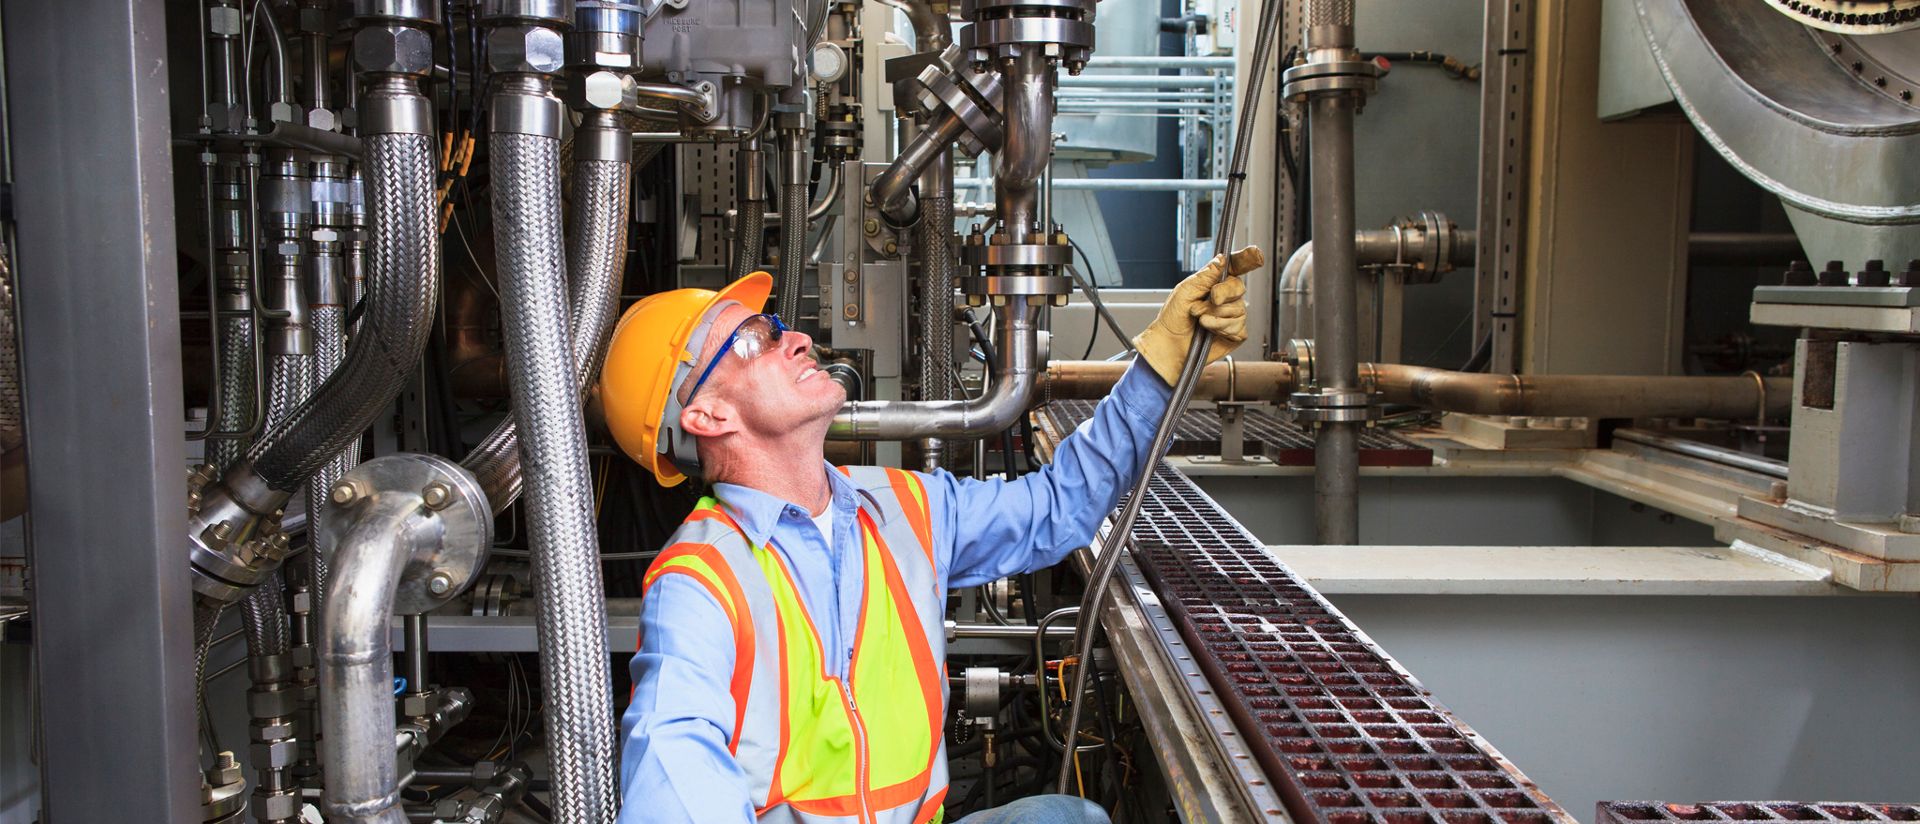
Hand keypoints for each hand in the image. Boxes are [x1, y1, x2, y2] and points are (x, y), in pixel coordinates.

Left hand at [1132, 246, 1264, 383]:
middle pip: (1238, 287)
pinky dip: (1221, 328)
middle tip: (1209, 299)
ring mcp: (1232, 315)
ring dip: (1216, 315)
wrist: (1170, 345)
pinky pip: (1238, 327)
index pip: (1235, 266)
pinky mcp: (1236, 333)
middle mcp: (1226, 297)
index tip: (1256, 254)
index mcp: (1214, 282)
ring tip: (1201, 320)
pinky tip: (1210, 331)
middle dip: (1222, 293)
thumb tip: (1221, 259)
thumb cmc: (1173, 318)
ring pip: (1239, 309)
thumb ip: (1205, 275)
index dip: (1247, 258)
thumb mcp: (1185, 291)